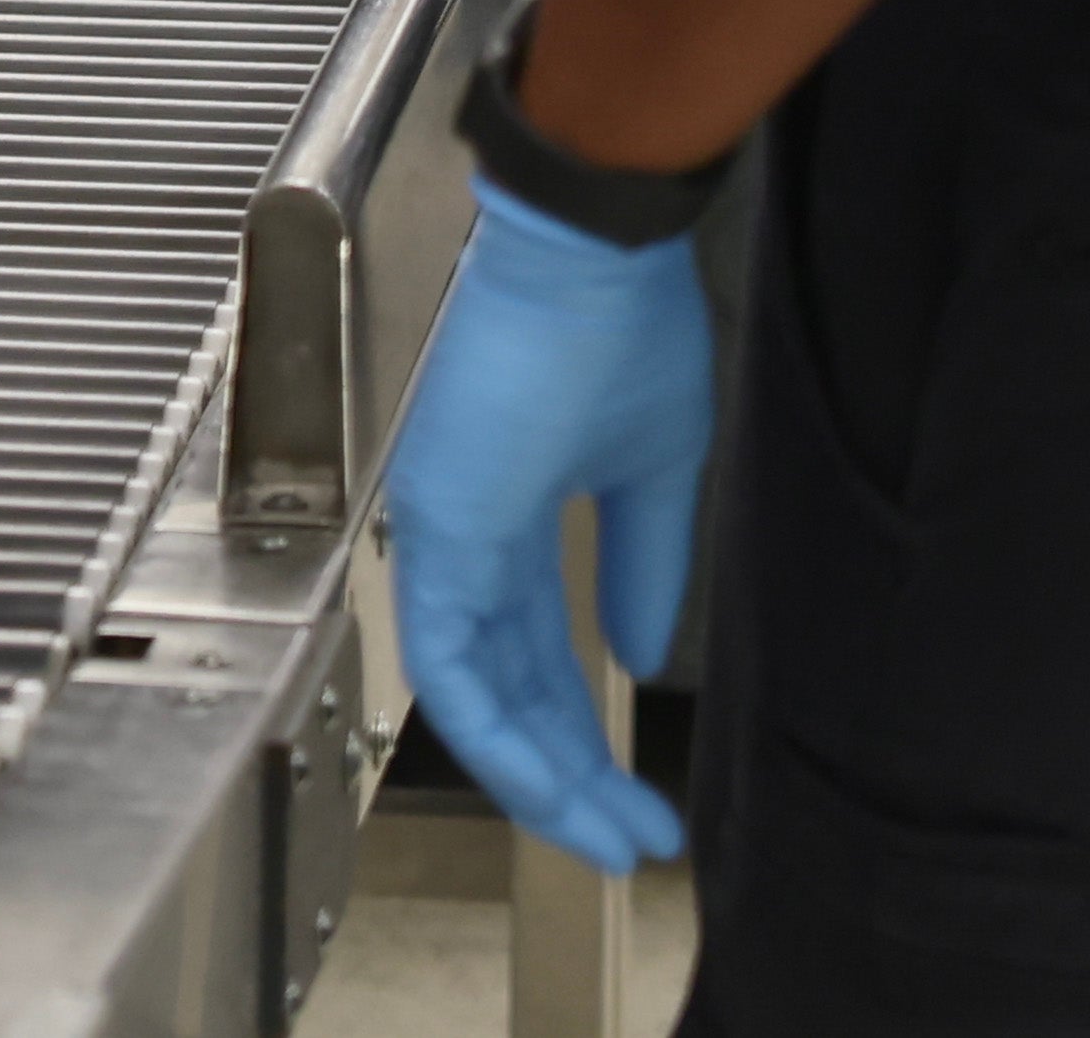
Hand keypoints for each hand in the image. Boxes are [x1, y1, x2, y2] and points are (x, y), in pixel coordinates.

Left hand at [385, 180, 713, 875]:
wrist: (595, 246)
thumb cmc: (620, 322)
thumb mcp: (651, 465)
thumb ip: (638, 565)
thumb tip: (637, 653)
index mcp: (510, 510)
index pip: (536, 651)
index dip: (584, 731)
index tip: (641, 801)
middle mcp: (463, 530)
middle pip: (508, 687)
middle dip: (569, 777)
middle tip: (626, 843)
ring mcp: (442, 531)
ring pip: (473, 694)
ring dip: (538, 777)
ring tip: (604, 838)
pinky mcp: (438, 528)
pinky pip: (453, 665)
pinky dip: (499, 737)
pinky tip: (552, 786)